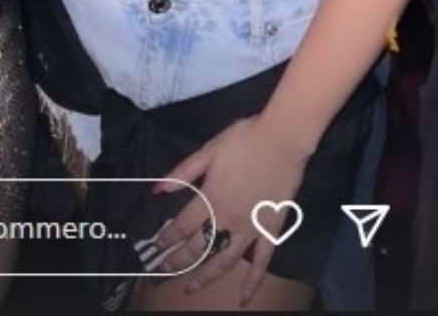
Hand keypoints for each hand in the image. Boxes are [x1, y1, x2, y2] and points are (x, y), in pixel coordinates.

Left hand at [147, 115, 308, 305]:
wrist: (281, 139)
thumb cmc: (242, 140)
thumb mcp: (208, 150)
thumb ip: (183, 172)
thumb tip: (157, 189)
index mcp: (211, 198)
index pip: (182, 226)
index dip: (167, 237)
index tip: (156, 245)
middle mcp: (228, 220)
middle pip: (199, 247)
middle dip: (178, 260)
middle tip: (164, 269)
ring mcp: (250, 229)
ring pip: (224, 261)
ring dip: (206, 276)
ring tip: (190, 288)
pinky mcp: (271, 231)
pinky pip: (262, 262)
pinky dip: (252, 282)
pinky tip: (243, 298)